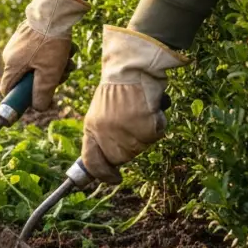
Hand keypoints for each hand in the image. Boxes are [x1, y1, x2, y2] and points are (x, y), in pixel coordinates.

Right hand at [0, 0, 88, 110]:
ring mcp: (20, 43)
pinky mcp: (30, 34)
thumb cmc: (50, 43)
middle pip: (28, 77)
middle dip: (48, 79)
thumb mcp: (49, 73)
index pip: (8, 89)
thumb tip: (39, 108)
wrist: (55, 10)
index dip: (20, 98)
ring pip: (38, 63)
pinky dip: (55, 52)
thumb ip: (42, 94)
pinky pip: (41, 50)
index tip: (36, 100)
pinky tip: (67, 47)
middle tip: (63, 75)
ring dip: (56, 65)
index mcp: (12, 65)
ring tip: (69, 59)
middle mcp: (12, 54)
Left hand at [80, 26, 189, 183]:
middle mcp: (106, 134)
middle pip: (120, 158)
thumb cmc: (118, 88)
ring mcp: (125, 132)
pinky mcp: (144, 127)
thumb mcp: (100, 112)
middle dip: (128, 147)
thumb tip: (105, 163)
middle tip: (131, 125)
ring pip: (139, 148)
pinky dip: (156, 124)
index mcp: (91, 129)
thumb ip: (101, 136)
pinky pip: (154, 136)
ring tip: (139, 112)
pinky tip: (150, 110)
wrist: (132, 68)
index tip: (113, 179)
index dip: (102, 175)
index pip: (92, 162)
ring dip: (143, 134)